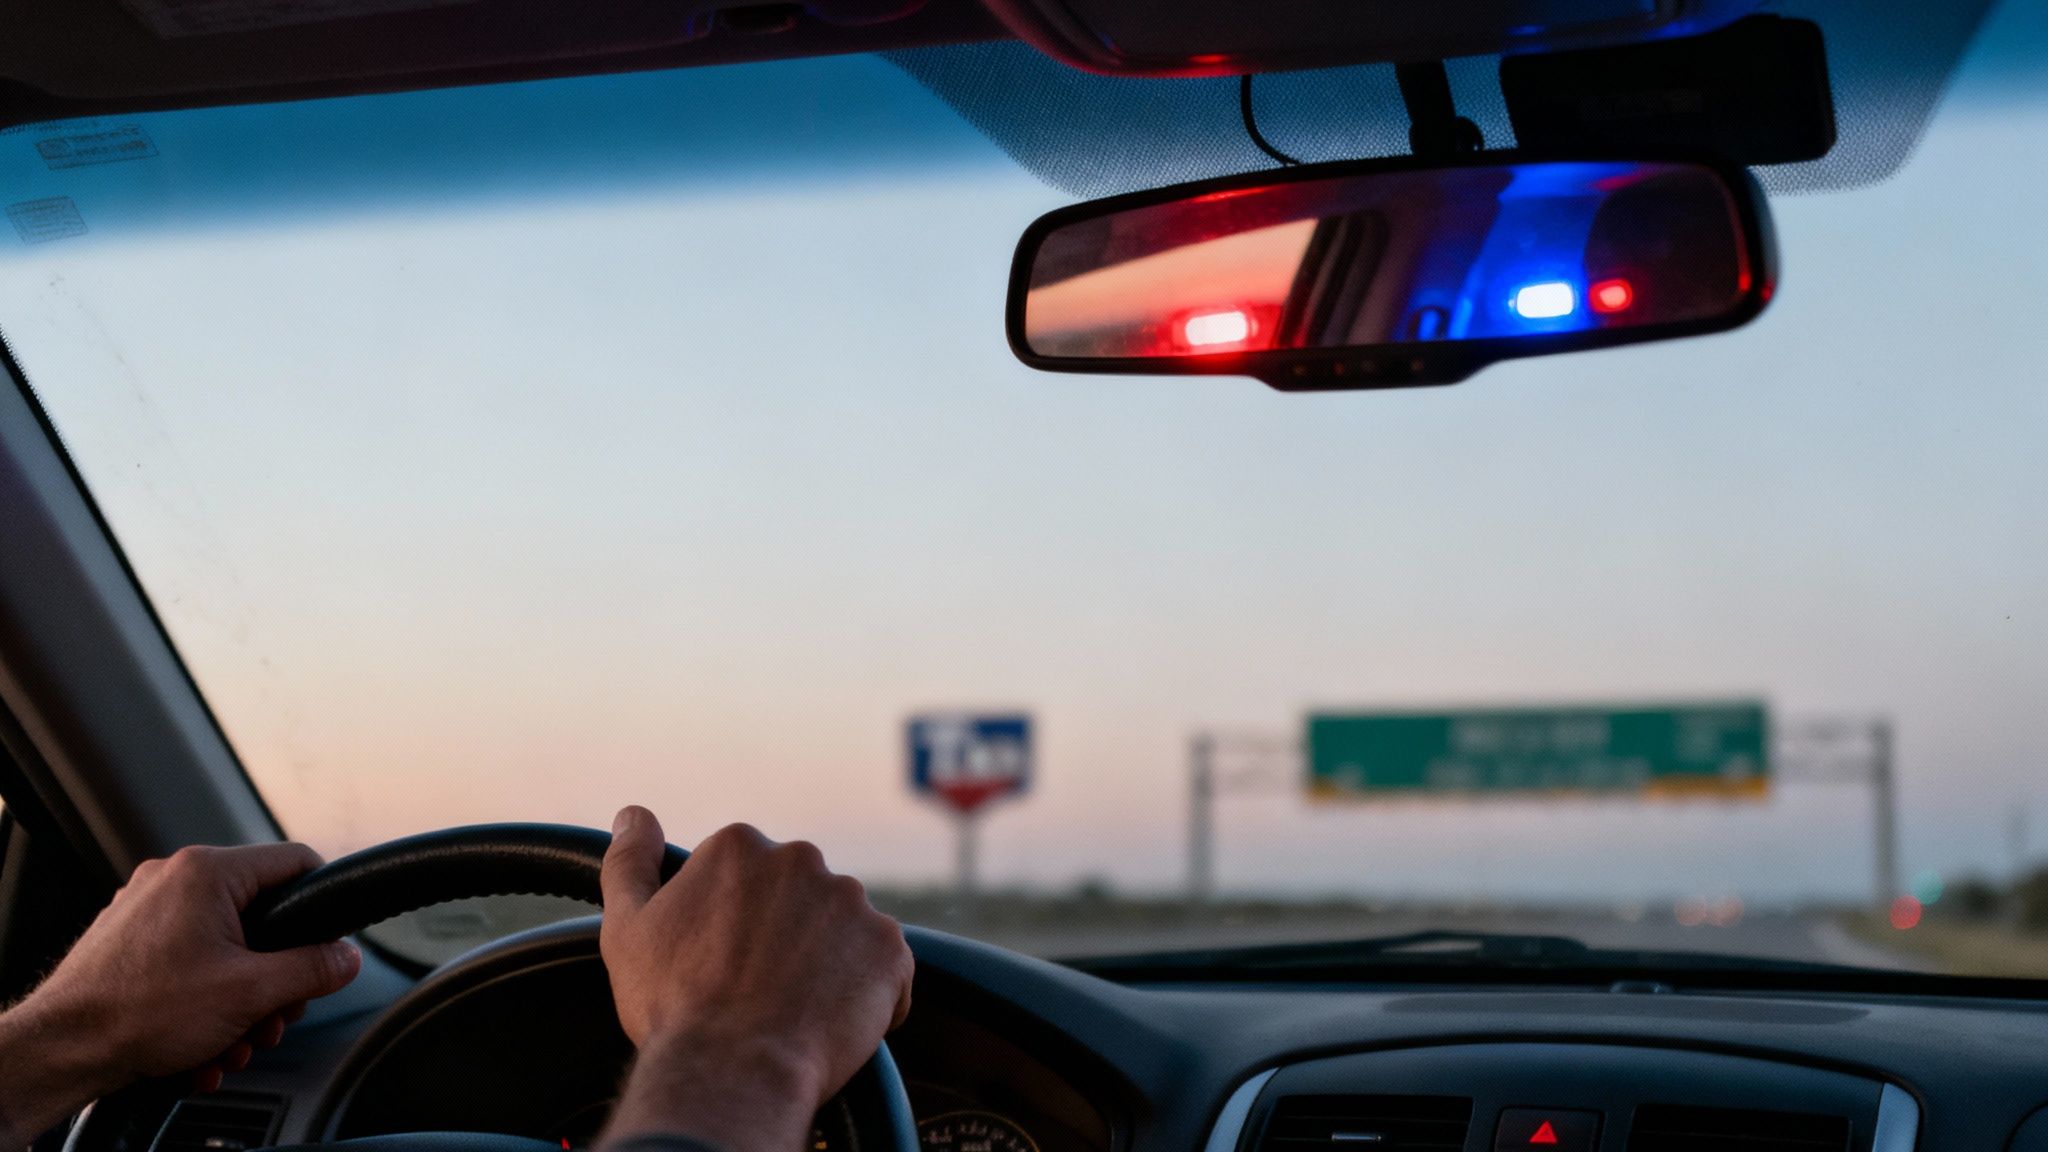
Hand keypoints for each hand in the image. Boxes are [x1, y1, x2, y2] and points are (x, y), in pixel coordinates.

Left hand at [0, 843, 360, 1145]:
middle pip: (260, 917)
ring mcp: (146, 910)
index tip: (332, 941)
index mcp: (206, 872)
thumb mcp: (251, 993)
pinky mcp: (129, 942)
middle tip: (274, 1014)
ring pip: (225, 947)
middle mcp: (174, 880)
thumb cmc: (139, 1013)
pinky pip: (189, 962)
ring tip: (232, 1039)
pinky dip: (204, 1001)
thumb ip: (312, 969)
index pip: (295, 863)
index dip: (323, 904)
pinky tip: (202, 1043)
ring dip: (240, 1000)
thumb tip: (347, 957)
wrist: (61, 1050)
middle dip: (274, 977)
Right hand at [597, 808, 912, 1151]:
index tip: (719, 960)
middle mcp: (801, 859)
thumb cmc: (673, 1006)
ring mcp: (852, 902)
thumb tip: (634, 815)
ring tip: (793, 1007)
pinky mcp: (890, 948)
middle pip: (797, 895)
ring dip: (826, 960)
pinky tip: (830, 1023)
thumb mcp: (627, 929)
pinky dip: (867, 994)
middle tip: (756, 987)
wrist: (733, 1072)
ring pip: (840, 929)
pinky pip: (883, 968)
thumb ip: (629, 862)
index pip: (744, 877)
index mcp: (738, 846)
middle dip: (783, 933)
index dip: (731, 925)